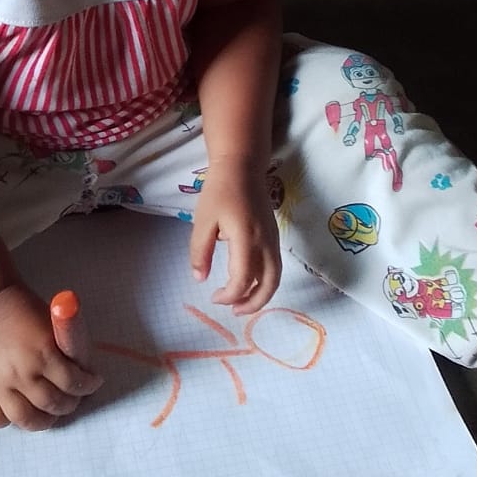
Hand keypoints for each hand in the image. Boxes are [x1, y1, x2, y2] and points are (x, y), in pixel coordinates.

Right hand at [0, 285, 102, 429]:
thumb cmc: (28, 311)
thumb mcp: (55, 324)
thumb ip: (68, 349)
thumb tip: (85, 373)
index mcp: (44, 353)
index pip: (73, 383)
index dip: (88, 386)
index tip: (92, 384)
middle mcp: (21, 372)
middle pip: (52, 404)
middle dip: (69, 404)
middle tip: (71, 400)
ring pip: (25, 418)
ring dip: (43, 421)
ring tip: (48, 415)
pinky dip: (7, 420)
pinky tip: (18, 411)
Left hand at [189, 169, 281, 315]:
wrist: (243, 166)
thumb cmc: (220, 190)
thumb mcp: (203, 221)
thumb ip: (200, 252)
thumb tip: (200, 279)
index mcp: (245, 238)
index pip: (243, 278)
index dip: (229, 295)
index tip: (213, 296)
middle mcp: (265, 241)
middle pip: (269, 283)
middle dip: (253, 303)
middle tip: (234, 311)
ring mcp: (273, 238)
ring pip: (276, 276)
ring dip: (262, 294)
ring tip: (242, 303)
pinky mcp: (274, 235)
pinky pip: (275, 265)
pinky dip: (265, 280)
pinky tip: (249, 281)